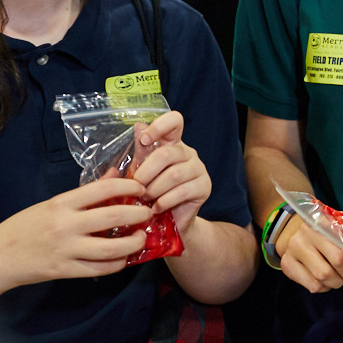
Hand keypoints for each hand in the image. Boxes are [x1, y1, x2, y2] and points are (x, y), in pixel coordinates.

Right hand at [0, 177, 150, 295]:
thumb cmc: (25, 226)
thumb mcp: (52, 204)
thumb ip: (85, 192)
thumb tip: (115, 174)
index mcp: (62, 203)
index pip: (104, 188)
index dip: (130, 186)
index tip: (142, 189)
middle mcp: (65, 224)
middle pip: (114, 216)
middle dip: (139, 214)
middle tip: (149, 213)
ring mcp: (65, 249)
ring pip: (111, 248)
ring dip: (134, 243)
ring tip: (142, 237)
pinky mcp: (64, 270)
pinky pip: (99, 269)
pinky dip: (117, 264)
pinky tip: (124, 258)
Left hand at [131, 111, 210, 233]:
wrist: (172, 220)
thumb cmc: (154, 192)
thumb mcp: (143, 171)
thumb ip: (141, 152)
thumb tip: (138, 125)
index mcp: (173, 144)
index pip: (175, 121)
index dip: (159, 126)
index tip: (144, 140)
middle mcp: (188, 153)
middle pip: (167, 153)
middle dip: (145, 173)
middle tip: (137, 187)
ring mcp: (199, 169)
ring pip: (174, 175)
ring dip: (154, 190)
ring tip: (146, 199)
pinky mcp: (205, 186)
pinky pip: (182, 191)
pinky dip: (164, 202)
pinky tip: (156, 208)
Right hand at [275, 217, 342, 292]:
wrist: (295, 232)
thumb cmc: (327, 232)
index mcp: (324, 222)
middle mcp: (306, 233)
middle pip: (337, 262)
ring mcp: (293, 248)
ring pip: (323, 278)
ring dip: (337, 282)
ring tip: (340, 277)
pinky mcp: (287, 264)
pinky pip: (312, 286)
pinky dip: (324, 287)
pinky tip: (325, 280)